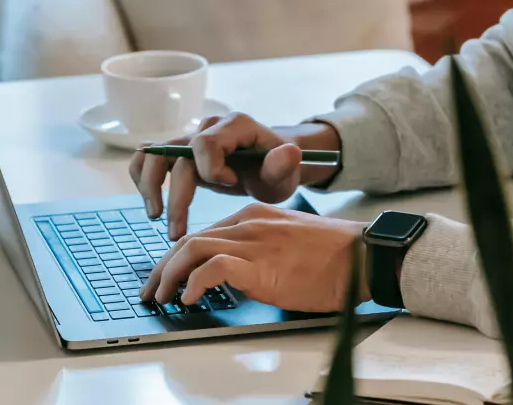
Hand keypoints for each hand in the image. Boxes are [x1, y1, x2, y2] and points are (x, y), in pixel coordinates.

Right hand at [129, 112, 315, 239]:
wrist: (268, 166)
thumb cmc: (276, 170)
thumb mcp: (285, 172)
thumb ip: (284, 165)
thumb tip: (288, 152)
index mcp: (235, 126)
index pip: (206, 143)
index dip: (211, 169)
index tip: (230, 186)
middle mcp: (208, 127)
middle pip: (176, 154)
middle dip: (176, 196)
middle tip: (177, 232)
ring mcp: (190, 138)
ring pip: (155, 153)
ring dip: (150, 185)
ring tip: (156, 216)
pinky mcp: (180, 153)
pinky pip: (149, 158)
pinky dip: (143, 179)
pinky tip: (152, 205)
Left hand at [139, 202, 367, 312]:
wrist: (361, 255)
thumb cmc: (331, 256)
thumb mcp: (286, 243)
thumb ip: (257, 250)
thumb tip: (231, 276)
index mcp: (252, 214)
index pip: (201, 233)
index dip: (175, 257)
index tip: (165, 278)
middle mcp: (248, 222)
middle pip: (189, 240)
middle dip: (162, 268)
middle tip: (151, 291)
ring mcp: (253, 241)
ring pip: (192, 248)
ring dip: (169, 275)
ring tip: (162, 297)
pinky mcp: (261, 264)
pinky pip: (214, 268)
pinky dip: (194, 282)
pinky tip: (189, 297)